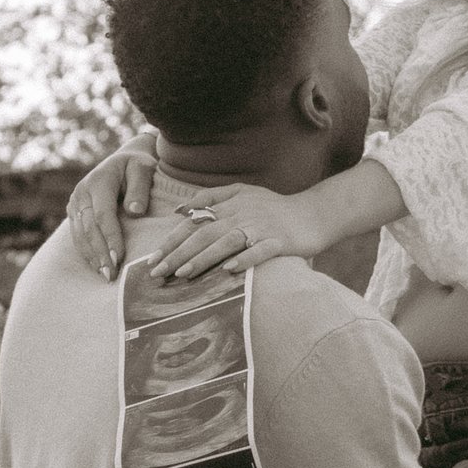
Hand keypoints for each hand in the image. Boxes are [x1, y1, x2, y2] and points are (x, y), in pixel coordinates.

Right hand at [67, 133, 158, 277]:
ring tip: (105, 275)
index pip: (103, 214)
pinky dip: (86, 252)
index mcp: (99, 180)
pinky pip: (77, 235)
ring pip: (80, 234)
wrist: (123, 161)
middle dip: (100, 253)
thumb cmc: (138, 166)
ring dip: (92, 256)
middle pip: (88, 227)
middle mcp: (82, 191)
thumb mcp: (144, 169)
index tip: (120, 258)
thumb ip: (140, 188)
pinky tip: (97, 266)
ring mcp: (75, 202)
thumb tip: (135, 211)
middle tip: (110, 275)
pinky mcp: (74, 211)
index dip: (110, 237)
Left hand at [145, 183, 328, 285]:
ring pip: (227, 242)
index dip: (172, 240)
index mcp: (231, 204)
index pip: (194, 222)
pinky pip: (260, 251)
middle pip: (205, 233)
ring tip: (183, 274)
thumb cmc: (275, 208)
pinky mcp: (280, 241)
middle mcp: (242, 214)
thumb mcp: (243, 193)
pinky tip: (229, 271)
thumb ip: (212, 198)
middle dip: (178, 254)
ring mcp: (262, 227)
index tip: (152, 260)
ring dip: (203, 258)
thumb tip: (180, 210)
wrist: (315, 212)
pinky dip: (244, 260)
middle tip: (157, 273)